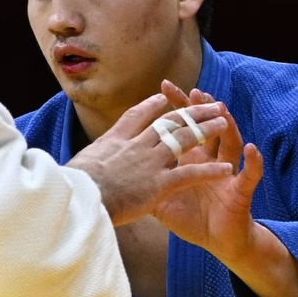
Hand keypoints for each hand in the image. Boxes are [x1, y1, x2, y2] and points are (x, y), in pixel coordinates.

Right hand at [68, 90, 234, 226]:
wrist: (78, 198)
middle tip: (209, 104)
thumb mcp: (76, 166)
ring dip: (206, 129)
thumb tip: (78, 168)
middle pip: (169, 123)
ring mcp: (149, 163)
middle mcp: (136, 146)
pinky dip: (210, 171)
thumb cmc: (71, 187)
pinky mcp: (159, 185)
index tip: (163, 97)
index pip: (137, 116)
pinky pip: (191, 175)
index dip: (153, 106)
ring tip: (223, 122)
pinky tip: (226, 169)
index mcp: (115, 141)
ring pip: (184, 140)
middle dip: (192, 112)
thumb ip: (86, 163)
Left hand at [150, 84, 262, 264]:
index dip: (176, 107)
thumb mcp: (161, 201)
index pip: (183, 127)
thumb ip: (144, 183)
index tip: (164, 86)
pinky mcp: (240, 191)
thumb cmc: (191, 219)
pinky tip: (250, 149)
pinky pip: (250, 175)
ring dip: (228, 126)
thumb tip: (117, 172)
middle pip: (207, 128)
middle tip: (194, 91)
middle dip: (201, 109)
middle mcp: (211, 160)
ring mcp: (228, 173)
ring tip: (222, 110)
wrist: (216, 241)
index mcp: (191, 159)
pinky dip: (252, 162)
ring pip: (231, 143)